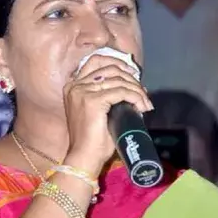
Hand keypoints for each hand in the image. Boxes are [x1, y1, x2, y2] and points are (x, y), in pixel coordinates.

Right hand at [63, 55, 152, 175]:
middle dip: (131, 78)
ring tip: (145, 103)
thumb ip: (108, 96)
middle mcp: (75, 85)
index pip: (96, 61)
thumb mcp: (98, 111)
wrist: (84, 157)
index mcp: (72, 85)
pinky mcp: (93, 101)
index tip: (132, 74)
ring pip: (118, 80)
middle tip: (143, 92)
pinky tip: (142, 106)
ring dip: (137, 90)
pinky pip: (121, 92)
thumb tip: (133, 89)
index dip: (117, 63)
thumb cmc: (92, 139)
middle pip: (110, 68)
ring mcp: (83, 92)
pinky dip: (136, 97)